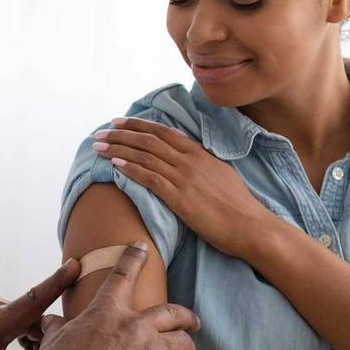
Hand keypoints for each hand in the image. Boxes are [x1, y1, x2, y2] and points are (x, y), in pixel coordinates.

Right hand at [27, 243, 205, 349]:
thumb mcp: (53, 340)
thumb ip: (57, 327)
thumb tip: (49, 322)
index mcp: (106, 311)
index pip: (123, 275)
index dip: (134, 258)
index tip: (142, 248)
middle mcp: (134, 325)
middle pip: (173, 312)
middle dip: (186, 318)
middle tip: (192, 323)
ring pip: (186, 344)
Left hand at [92, 117, 274, 258]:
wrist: (251, 226)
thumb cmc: (238, 206)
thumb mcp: (221, 174)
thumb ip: (202, 162)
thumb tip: (187, 151)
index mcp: (200, 154)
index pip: (163, 132)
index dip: (139, 125)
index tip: (119, 122)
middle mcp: (190, 161)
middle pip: (149, 140)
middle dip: (121, 134)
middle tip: (101, 132)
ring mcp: (184, 178)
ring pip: (145, 156)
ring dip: (118, 149)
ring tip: (99, 146)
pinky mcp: (179, 197)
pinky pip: (150, 178)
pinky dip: (130, 169)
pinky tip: (114, 165)